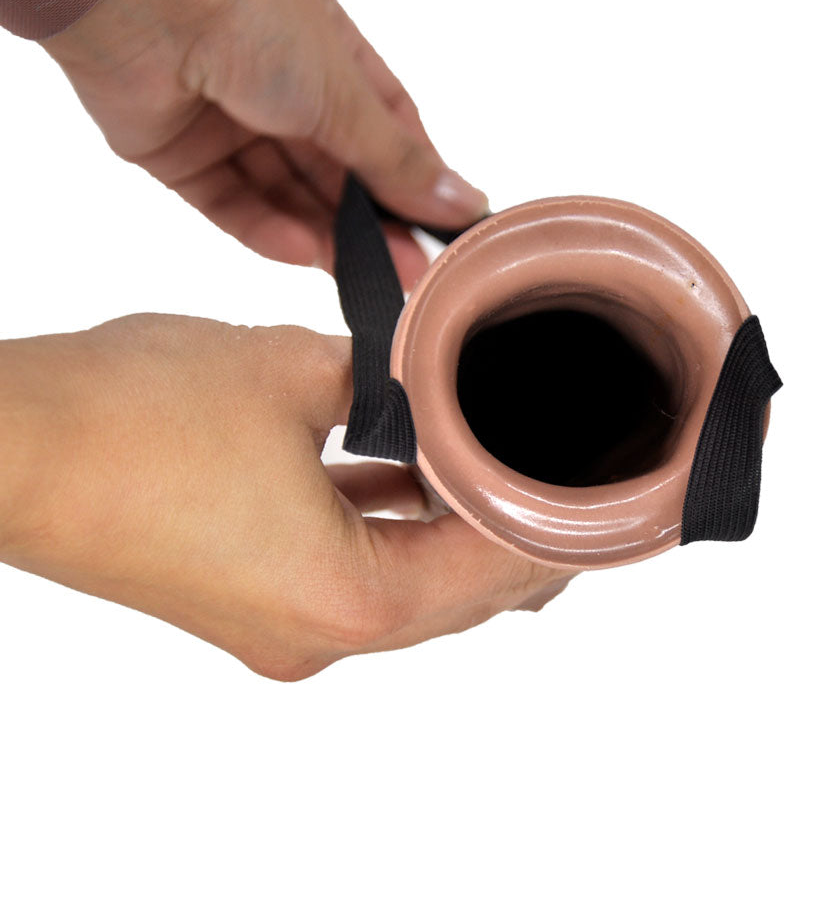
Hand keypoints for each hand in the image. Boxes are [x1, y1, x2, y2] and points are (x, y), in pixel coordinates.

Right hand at [0, 315, 574, 678]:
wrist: (7, 446)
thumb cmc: (127, 420)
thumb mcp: (293, 371)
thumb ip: (386, 374)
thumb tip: (425, 368)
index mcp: (348, 600)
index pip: (492, 570)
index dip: (553, 528)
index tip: (598, 498)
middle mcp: (318, 636)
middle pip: (457, 595)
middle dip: (514, 537)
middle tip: (567, 487)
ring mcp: (279, 626)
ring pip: (404, 585)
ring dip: (450, 532)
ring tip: (502, 473)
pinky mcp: (249, 600)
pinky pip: (348, 568)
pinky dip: (389, 526)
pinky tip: (413, 473)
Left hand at [35, 0, 487, 278]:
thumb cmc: (249, 14)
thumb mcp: (344, 93)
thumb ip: (398, 160)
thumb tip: (463, 199)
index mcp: (330, 56)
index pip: (387, 130)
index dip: (414, 180)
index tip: (443, 228)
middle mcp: (282, 89)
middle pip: (338, 173)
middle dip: (372, 224)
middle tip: (406, 272)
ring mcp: (231, 123)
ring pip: (288, 195)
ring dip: (325, 236)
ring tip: (363, 277)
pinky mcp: (183, 156)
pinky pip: (233, 204)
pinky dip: (265, 229)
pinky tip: (301, 254)